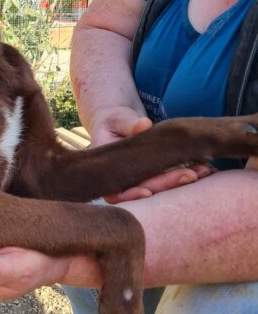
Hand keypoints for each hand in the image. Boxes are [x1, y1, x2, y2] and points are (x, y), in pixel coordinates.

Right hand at [89, 106, 213, 203]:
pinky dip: (188, 175)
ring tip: (205, 170)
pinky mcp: (157, 179)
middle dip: (168, 185)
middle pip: (144, 192)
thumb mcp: (117, 119)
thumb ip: (127, 123)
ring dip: (182, 182)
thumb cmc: (114, 121)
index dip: (131, 194)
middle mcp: (124, 183)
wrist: (121, 126)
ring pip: (161, 190)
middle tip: (191, 175)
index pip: (115, 193)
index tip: (147, 191)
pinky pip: (172, 181)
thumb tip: (143, 125)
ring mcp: (142, 183)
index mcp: (107, 173)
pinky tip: (206, 169)